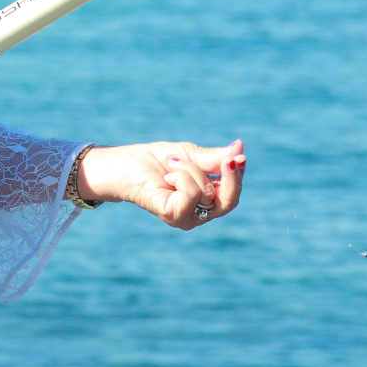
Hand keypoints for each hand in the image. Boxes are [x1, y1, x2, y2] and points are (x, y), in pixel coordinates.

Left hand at [77, 140, 244, 229]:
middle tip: (228, 161)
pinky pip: (191, 194)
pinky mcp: (173, 216)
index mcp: (206, 199)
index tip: (239, 157)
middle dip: (231, 178)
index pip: (232, 193)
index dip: (238, 175)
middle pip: (230, 200)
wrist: (125, 163)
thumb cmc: (156, 160)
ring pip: (207, 192)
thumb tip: (241, 149)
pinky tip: (166, 177)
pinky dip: (181, 178)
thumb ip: (215, 158)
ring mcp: (187, 217)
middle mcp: (199, 213)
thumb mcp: (191, 155)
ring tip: (171, 164)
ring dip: (190, 169)